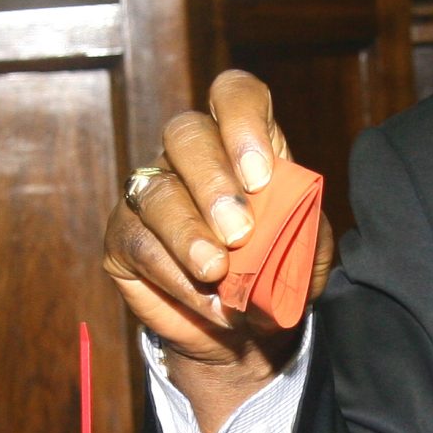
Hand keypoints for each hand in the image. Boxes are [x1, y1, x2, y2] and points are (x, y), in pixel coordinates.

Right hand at [102, 70, 334, 432]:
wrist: (244, 336)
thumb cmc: (279, 276)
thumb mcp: (308, 251)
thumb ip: (306, 225)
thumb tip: (291, 212)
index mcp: (242, 144)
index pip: (234, 96)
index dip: (242, 122)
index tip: (260, 176)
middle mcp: (190, 157)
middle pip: (185, 135)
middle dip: (212, 184)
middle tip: (239, 234)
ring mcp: (150, 193)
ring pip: (156, 193)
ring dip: (189, 235)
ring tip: (217, 273)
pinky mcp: (124, 238)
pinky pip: (139, 244)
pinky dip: (175, 276)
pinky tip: (205, 300)